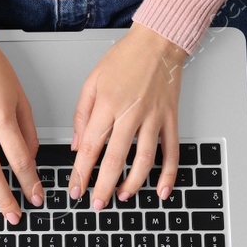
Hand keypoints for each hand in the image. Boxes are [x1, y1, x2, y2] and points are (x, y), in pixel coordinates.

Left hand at [68, 22, 188, 209]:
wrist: (158, 43)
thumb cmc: (124, 59)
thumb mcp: (92, 81)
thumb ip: (82, 114)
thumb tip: (76, 145)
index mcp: (107, 104)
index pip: (90, 145)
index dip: (81, 171)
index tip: (75, 189)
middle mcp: (131, 113)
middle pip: (116, 158)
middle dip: (104, 186)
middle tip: (96, 203)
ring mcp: (153, 117)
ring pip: (144, 159)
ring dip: (133, 183)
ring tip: (122, 196)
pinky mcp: (170, 119)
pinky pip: (171, 151)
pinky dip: (169, 174)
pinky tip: (161, 190)